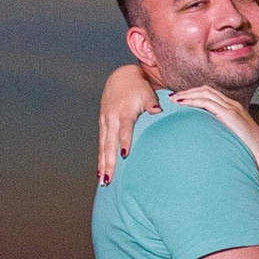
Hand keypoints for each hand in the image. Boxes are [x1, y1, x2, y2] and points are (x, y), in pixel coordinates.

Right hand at [96, 64, 161, 184]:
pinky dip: (100, 159)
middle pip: (109, 144)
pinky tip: (100, 172)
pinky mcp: (102, 126)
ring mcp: (105, 123)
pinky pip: (101, 145)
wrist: (121, 77)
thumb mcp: (147, 92)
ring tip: (103, 181)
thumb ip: (152, 103)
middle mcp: (111, 119)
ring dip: (103, 164)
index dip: (124, 142)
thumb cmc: (138, 87)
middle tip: (109, 179)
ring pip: (103, 147)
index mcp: (123, 112)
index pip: (124, 130)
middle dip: (109, 162)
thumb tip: (158, 111)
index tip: (125, 155)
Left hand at [171, 85, 258, 152]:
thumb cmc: (248, 150)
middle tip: (172, 97)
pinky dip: (193, 101)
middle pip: (206, 89)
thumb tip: (207, 138)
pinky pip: (207, 103)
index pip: (211, 94)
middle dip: (188, 91)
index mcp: (233, 108)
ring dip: (188, 94)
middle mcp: (232, 104)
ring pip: (205, 93)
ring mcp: (232, 108)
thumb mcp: (232, 137)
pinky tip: (182, 104)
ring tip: (174, 99)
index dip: (194, 94)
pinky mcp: (230, 114)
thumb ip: (221, 132)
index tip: (180, 99)